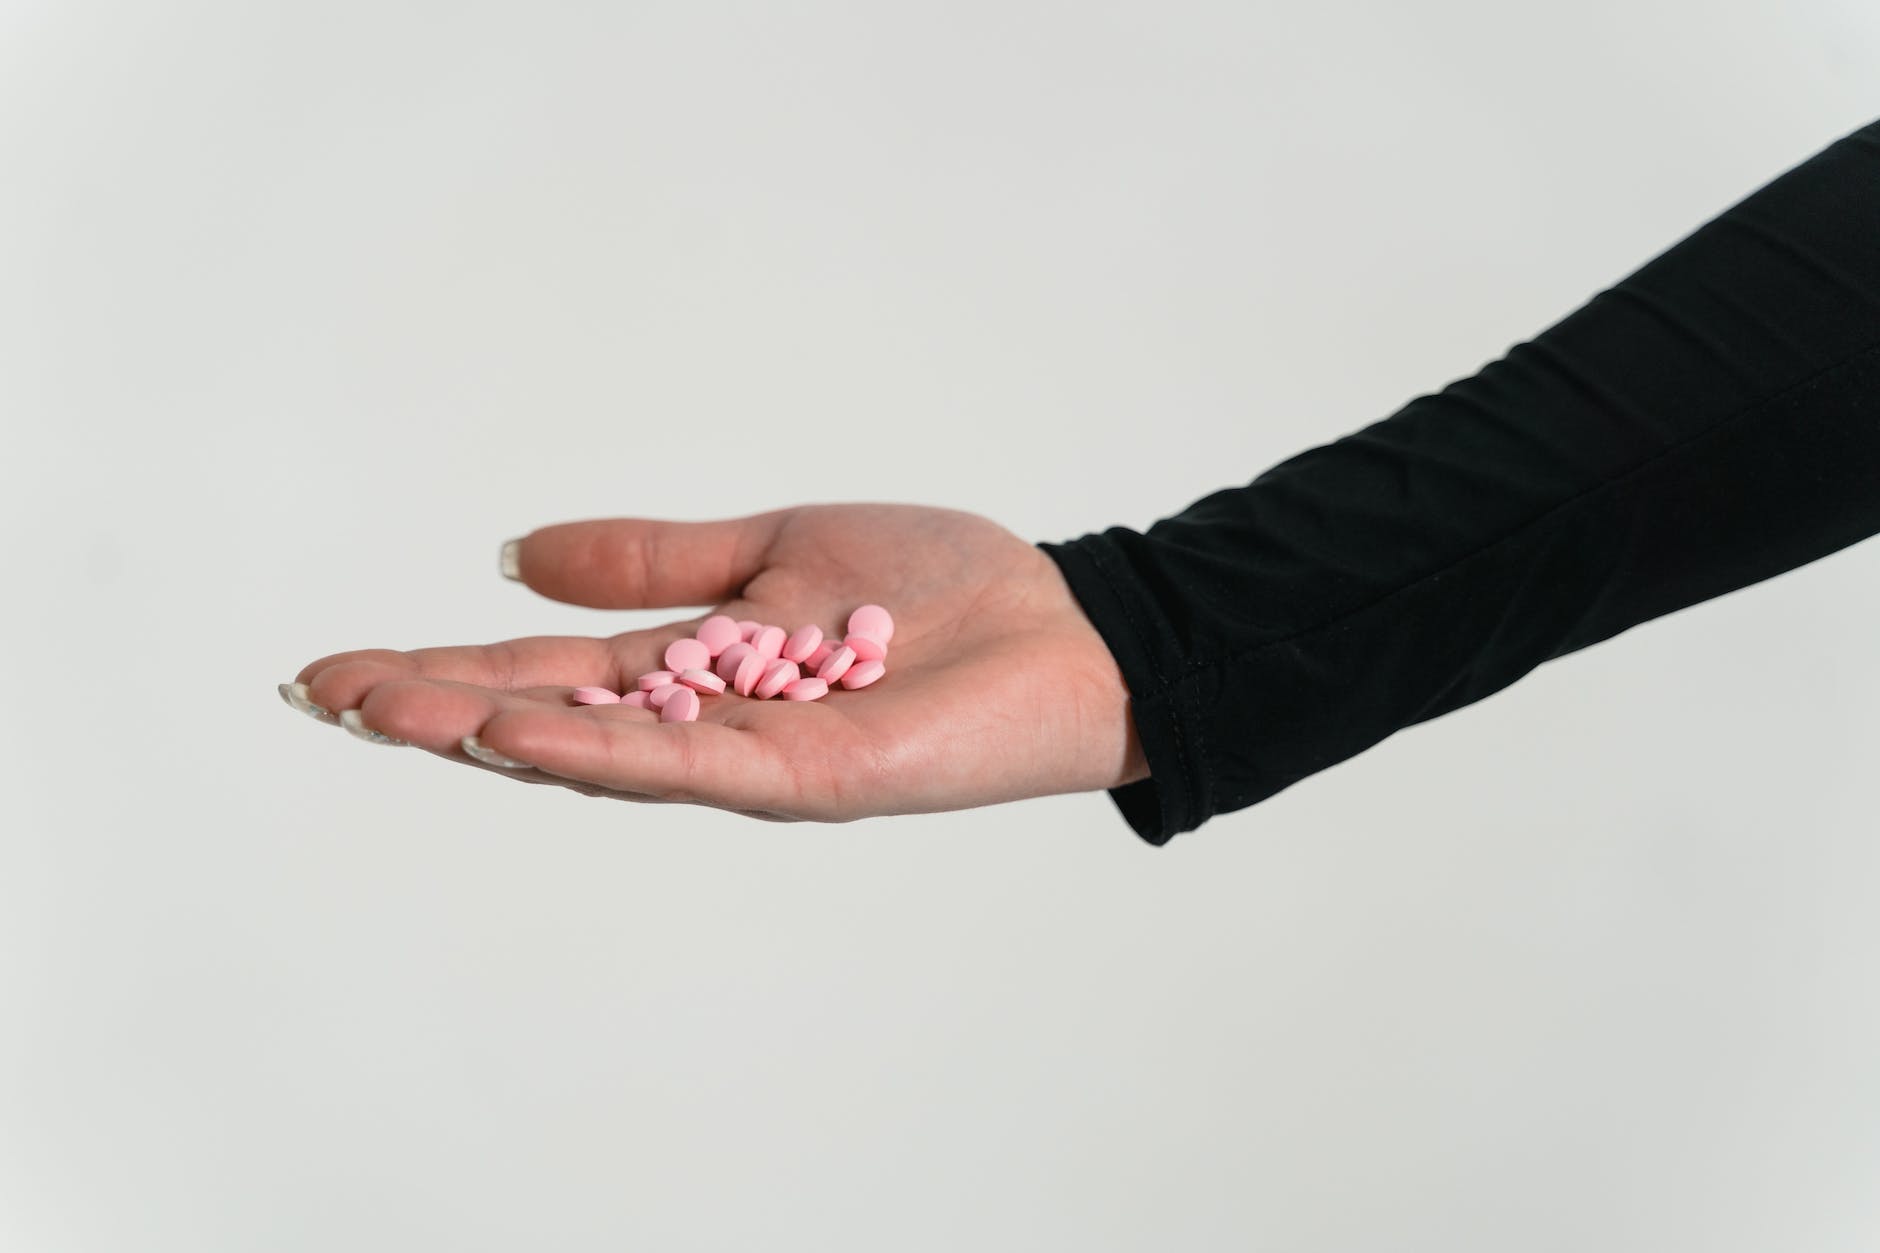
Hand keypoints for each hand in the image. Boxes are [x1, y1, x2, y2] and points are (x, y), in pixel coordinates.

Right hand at [286, 504, 1147, 820]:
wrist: (1061, 632)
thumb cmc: (937, 592)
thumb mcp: (774, 550)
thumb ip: (655, 562)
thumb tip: (514, 555)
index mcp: (695, 669)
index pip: (547, 668)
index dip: (446, 665)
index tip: (339, 666)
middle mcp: (706, 726)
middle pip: (550, 719)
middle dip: (439, 708)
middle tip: (326, 696)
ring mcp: (751, 760)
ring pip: (600, 752)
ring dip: (492, 732)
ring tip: (392, 712)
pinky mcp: (808, 778)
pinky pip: (691, 764)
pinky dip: (606, 749)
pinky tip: (528, 732)